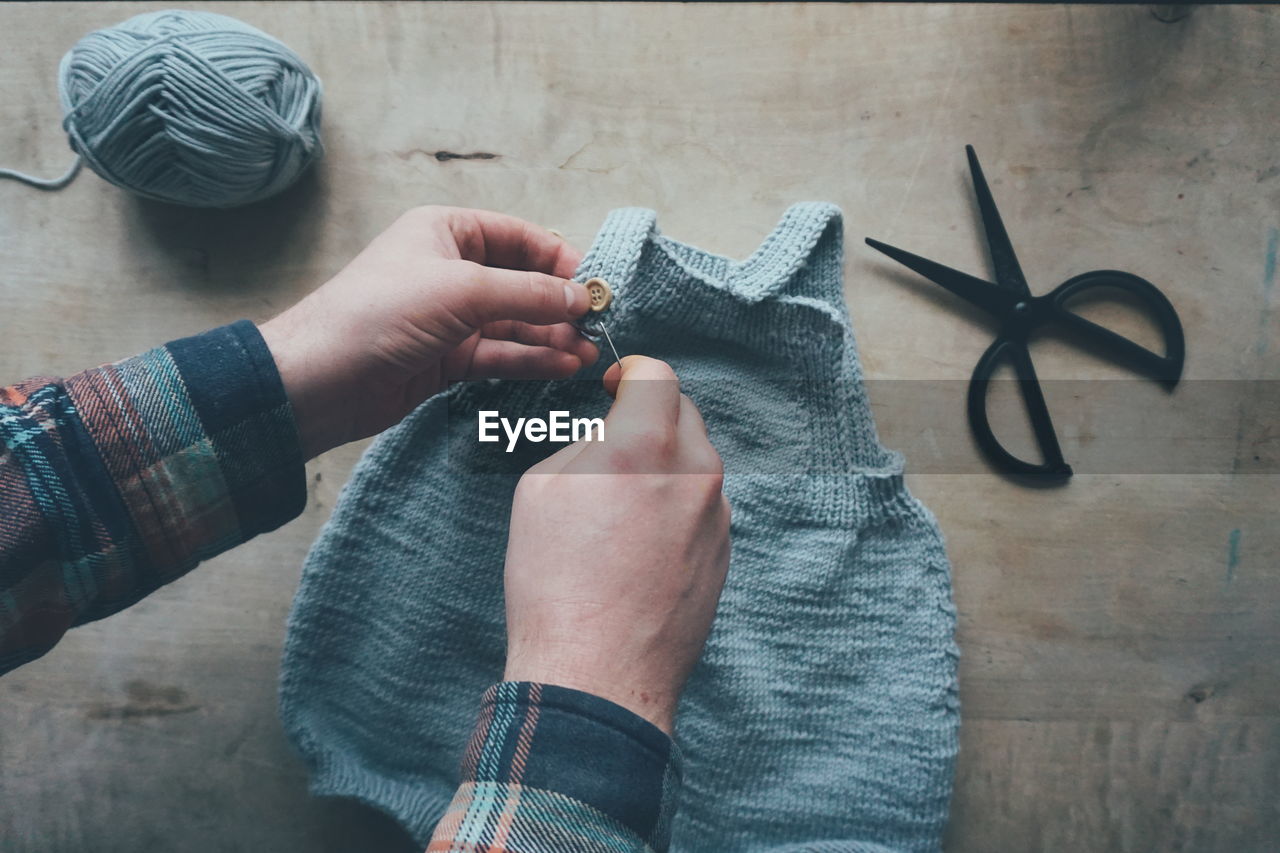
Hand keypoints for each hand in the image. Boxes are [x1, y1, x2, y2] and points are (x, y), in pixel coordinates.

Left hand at [259, 206, 597, 457]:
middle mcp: (450, 270)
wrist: (319, 380)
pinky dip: (532, 359)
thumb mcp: (462, 291)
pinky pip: (501, 353)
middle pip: (521, 282)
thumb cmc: (378, 314)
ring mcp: (450, 317)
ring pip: (515, 322)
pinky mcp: (447, 359)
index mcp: (446, 232)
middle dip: (560, 304)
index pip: (519, 237)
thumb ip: (528, 294)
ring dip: (552, 336)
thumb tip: (582, 297)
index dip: (560, 259)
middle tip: (598, 324)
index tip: (595, 284)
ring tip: (588, 352)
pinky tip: (562, 366)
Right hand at [502, 356, 730, 733]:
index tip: (615, 385)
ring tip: (618, 508)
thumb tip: (608, 440)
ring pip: (695, 466)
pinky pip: (702, 510)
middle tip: (612, 442)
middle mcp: (695, 474)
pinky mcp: (724, 555)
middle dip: (649, 417)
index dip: (632, 373)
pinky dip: (675, 509)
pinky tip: (638, 545)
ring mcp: (717, 517)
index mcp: (647, 445)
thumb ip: (585, 444)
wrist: (597, 674)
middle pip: (683, 416)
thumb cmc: (557, 585)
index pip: (658, 376)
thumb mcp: (542, 490)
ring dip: (663, 466)